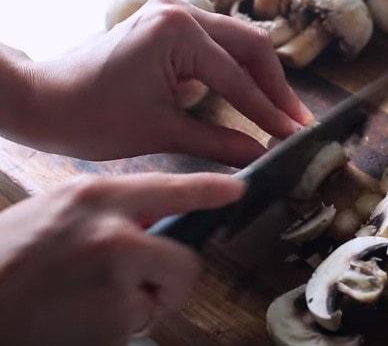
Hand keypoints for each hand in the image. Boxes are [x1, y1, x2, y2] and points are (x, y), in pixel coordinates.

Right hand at [0, 173, 243, 345]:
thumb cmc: (10, 256)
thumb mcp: (58, 211)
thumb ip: (109, 211)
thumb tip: (158, 220)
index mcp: (95, 198)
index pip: (169, 187)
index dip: (209, 190)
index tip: (237, 192)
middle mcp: (113, 232)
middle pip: (184, 261)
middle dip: (170, 280)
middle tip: (139, 287)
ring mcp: (117, 277)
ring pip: (160, 297)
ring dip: (135, 305)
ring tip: (84, 300)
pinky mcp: (114, 318)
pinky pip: (136, 323)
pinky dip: (116, 326)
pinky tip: (78, 318)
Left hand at [11, 0, 313, 165]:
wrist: (42, 100)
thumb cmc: (90, 116)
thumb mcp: (162, 132)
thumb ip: (219, 142)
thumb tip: (260, 155)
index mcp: (177, 33)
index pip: (239, 78)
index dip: (269, 111)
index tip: (294, 134)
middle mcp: (180, 12)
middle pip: (251, 47)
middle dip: (275, 87)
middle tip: (296, 121)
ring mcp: (174, 13)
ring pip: (239, 42)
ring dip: (261, 77)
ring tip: (281, 111)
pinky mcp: (168, 24)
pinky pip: (218, 44)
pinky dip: (238, 70)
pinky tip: (251, 94)